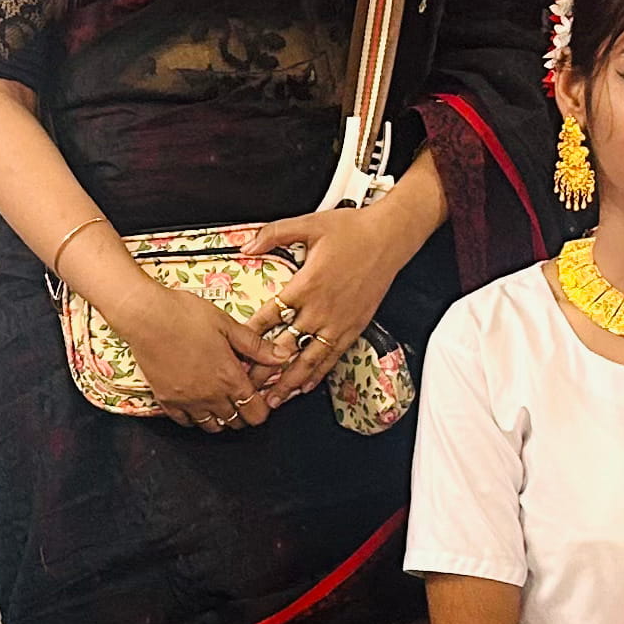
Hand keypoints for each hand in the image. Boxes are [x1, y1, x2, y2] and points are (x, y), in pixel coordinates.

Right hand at [96, 275, 281, 432]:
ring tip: (221, 402)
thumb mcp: (227, 325)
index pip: (255, 411)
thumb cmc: (186, 315)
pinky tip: (197, 405)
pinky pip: (185, 422)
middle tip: (241, 398)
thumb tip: (283, 356)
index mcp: (229, 378)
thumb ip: (256, 346)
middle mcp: (210, 396)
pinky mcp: (166, 400)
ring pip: (211, 426)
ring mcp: (187, 401)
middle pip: (235, 422)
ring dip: (220, 418)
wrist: (146, 316)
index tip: (260, 398)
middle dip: (243, 414)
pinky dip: (195, 418)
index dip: (262, 408)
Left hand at [232, 205, 411, 410]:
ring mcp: (339, 321)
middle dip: (264, 370)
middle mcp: (321, 309)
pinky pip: (332, 357)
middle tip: (246, 386)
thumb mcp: (308, 224)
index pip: (270, 317)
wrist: (389, 238)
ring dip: (289, 381)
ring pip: (309, 360)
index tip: (235, 350)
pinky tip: (305, 385)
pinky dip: (317, 374)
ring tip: (273, 398)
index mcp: (306, 285)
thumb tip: (247, 245)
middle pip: (286, 347)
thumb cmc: (352, 230)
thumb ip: (273, 234)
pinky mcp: (354, 327)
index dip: (250, 336)